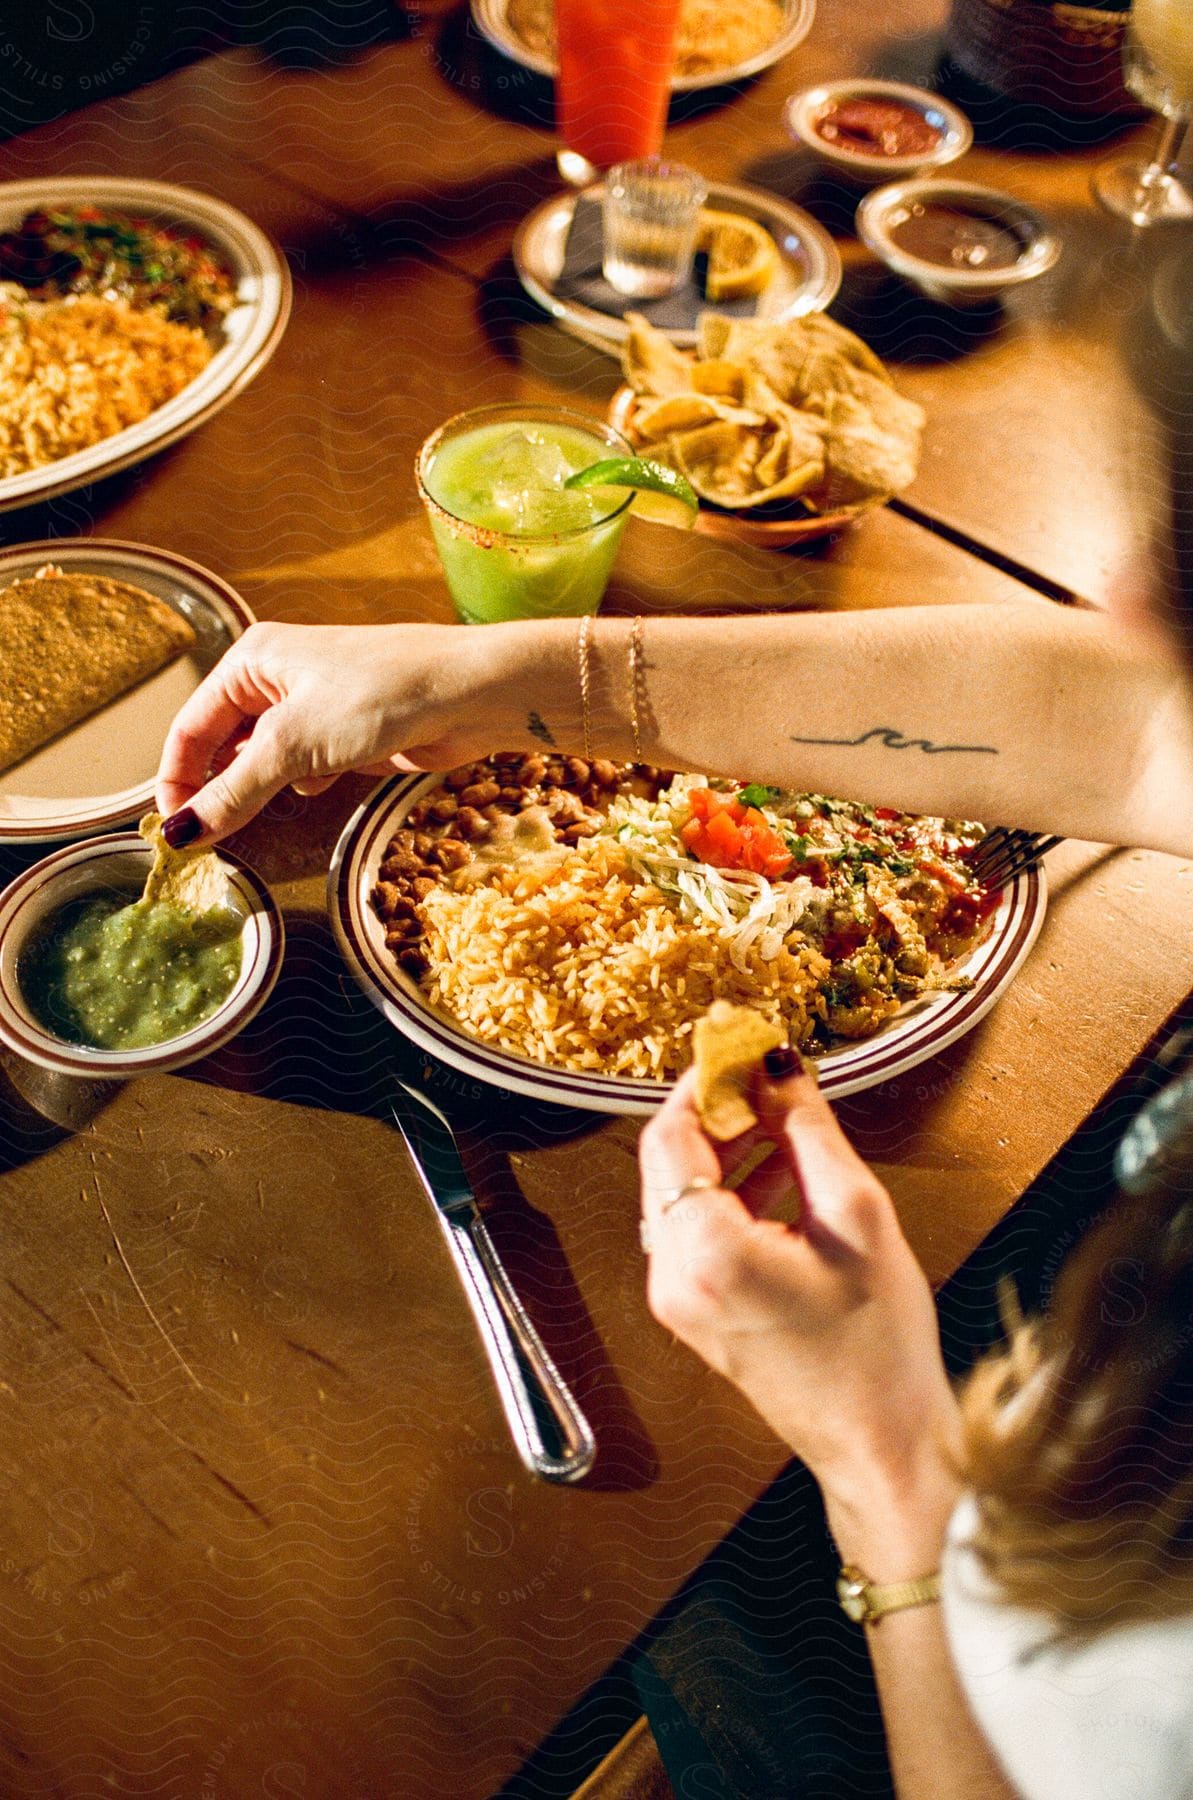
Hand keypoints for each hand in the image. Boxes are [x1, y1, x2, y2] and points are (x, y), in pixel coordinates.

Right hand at [154, 621, 514, 844]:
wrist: (470, 693)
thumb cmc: (382, 695)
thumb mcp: (294, 745)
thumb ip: (235, 792)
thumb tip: (182, 832)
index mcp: (252, 660)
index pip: (191, 727)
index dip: (177, 779)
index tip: (172, 830)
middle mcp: (277, 677)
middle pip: (223, 743)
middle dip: (215, 787)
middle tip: (205, 838)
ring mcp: (315, 705)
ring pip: (264, 759)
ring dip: (257, 789)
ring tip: (250, 820)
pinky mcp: (348, 733)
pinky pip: (304, 765)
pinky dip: (299, 783)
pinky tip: (314, 789)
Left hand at [639, 1060, 960, 1565]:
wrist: (882, 1445)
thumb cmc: (879, 1347)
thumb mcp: (857, 1216)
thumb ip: (809, 1130)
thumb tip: (780, 1065)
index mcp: (707, 1254)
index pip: (672, 1135)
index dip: (704, 1081)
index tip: (740, 1046)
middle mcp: (674, 1277)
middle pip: (670, 1162)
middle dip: (716, 1111)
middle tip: (766, 1075)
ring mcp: (678, 1299)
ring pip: (682, 1193)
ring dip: (727, 1148)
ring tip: (784, 1119)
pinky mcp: (695, 1311)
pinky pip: (697, 1228)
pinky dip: (731, 1190)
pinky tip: (783, 1172)